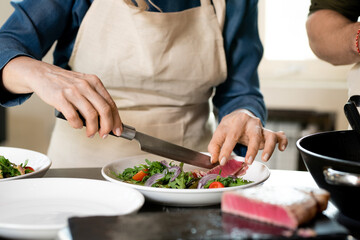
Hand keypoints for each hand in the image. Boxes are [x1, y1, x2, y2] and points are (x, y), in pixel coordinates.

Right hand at [2, 56, 121, 137]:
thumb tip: (108, 120)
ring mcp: (73, 91)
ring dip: (93, 129)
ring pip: (91, 115)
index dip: (116, 120)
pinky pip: (73, 117)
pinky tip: (77, 125)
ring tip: (91, 134)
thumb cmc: (65, 83)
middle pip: (104, 110)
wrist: (41, 74)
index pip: (111, 104)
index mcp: (95, 82)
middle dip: (107, 126)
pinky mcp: (60, 97)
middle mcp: (86, 85)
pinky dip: (77, 125)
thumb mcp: (84, 85)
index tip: (118, 130)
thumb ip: (95, 98)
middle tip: (105, 135)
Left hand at [208, 109, 287, 164]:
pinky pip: (279, 136)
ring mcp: (260, 128)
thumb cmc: (229, 127)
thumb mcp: (219, 133)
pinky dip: (283, 141)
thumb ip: (214, 147)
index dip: (225, 150)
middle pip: (254, 134)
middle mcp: (250, 124)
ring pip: (269, 135)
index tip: (222, 161)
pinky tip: (282, 149)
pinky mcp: (268, 133)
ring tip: (265, 158)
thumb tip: (214, 159)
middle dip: (252, 149)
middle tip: (248, 161)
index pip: (231, 137)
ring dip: (269, 147)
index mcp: (235, 122)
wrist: (239, 115)